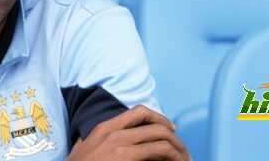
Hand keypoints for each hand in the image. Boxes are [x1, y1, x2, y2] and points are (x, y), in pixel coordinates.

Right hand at [67, 105, 188, 160]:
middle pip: (155, 124)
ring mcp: (120, 145)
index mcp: (105, 128)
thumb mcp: (84, 148)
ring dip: (177, 149)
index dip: (160, 118)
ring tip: (184, 159)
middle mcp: (114, 133)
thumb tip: (113, 140)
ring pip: (161, 138)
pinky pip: (158, 152)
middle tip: (183, 150)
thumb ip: (98, 140)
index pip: (139, 112)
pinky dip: (172, 156)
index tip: (170, 129)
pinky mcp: (125, 158)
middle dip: (174, 137)